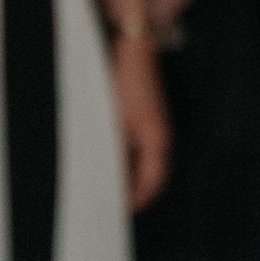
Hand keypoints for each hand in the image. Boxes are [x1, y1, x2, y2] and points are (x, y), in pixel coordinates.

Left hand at [111, 35, 171, 208]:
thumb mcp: (115, 124)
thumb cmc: (125, 83)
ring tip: (100, 182)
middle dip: (130, 191)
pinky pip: (135, 147)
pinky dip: (121, 158)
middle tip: (105, 201)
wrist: (132, 47)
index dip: (134, 202)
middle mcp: (159, 137)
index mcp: (158, 141)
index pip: (151, 185)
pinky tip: (102, 157)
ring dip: (124, 175)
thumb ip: (115, 157)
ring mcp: (153, 127)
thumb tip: (109, 185)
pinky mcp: (143, 118)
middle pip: (149, 176)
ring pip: (141, 163)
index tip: (114, 213)